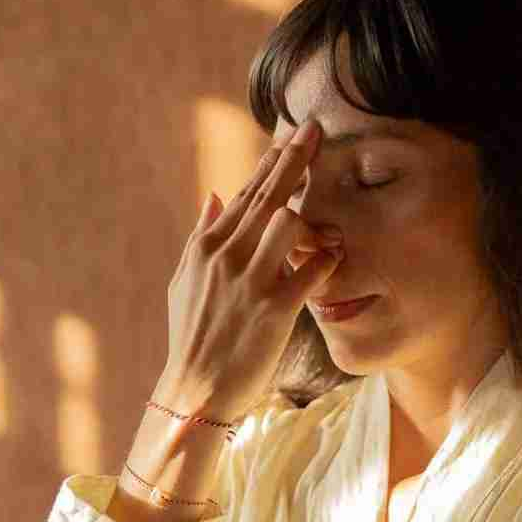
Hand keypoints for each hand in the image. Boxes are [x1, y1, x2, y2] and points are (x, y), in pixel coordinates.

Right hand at [164, 119, 343, 419]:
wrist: (195, 392)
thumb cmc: (193, 341)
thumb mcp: (185, 284)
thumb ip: (200, 237)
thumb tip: (214, 196)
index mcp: (208, 247)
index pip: (246, 193)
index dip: (272, 162)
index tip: (293, 135)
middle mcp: (228, 256)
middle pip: (268, 195)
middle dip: (295, 158)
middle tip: (318, 129)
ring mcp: (252, 281)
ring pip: (287, 221)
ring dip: (310, 212)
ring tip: (328, 206)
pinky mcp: (274, 308)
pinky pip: (310, 269)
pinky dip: (326, 257)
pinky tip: (336, 251)